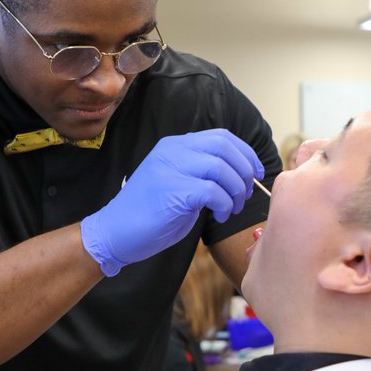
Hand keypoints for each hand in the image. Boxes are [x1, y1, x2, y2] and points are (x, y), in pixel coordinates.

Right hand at [80, 130, 263, 275]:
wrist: (114, 233)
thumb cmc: (149, 214)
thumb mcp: (176, 182)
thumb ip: (201, 172)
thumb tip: (240, 174)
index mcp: (175, 146)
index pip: (221, 137)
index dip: (245, 153)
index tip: (256, 173)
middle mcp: (172, 151)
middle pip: (225, 147)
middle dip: (245, 170)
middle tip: (246, 194)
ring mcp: (171, 169)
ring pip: (221, 168)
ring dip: (236, 191)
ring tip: (233, 208)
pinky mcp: (172, 191)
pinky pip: (213, 192)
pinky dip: (225, 205)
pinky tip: (220, 216)